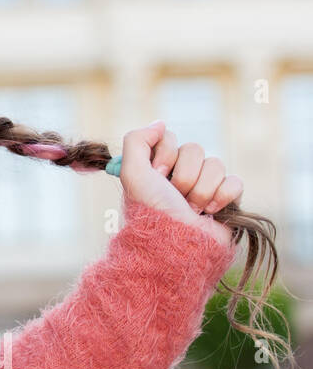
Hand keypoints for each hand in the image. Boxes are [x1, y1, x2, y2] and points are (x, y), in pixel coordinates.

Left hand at [119, 120, 242, 249]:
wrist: (177, 245)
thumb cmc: (152, 210)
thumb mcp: (132, 173)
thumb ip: (136, 140)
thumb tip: (160, 123)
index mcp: (158, 167)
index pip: (170, 138)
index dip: (165, 156)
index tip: (158, 177)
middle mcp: (181, 174)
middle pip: (195, 149)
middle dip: (184, 175)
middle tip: (174, 196)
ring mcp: (205, 186)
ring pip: (216, 164)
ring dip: (201, 189)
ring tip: (191, 209)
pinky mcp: (226, 200)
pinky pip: (235, 181)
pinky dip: (223, 196)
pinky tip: (211, 211)